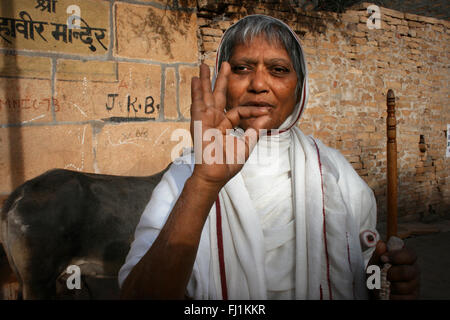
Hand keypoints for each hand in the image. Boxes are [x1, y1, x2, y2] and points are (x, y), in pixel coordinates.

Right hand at [189, 63, 271, 186]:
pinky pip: (197, 104)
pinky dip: (196, 91)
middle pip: (218, 96)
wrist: (215, 175)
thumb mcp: (246, 146)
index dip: (251, 110)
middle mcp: (214, 121)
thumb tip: (266, 117)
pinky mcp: (198, 122)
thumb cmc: (228, 165)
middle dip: (221, 81)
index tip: (266, 111)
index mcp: (224, 126)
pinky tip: (195, 79)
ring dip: (206, 81)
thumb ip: (254, 131)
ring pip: (206, 96)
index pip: (238, 111)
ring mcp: (205, 120)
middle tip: (225, 65)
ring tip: (204, 65)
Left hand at [368, 240, 419, 299]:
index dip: (396, 256)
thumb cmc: (378, 272)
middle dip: (391, 274)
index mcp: (406, 258)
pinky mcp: (413, 296)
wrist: (376, 288)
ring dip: (389, 286)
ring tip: (382, 284)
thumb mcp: (374, 262)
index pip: (410, 254)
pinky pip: (403, 298)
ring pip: (404, 287)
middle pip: (407, 272)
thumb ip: (378, 254)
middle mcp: (414, 270)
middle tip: (382, 274)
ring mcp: (415, 284)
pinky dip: (391, 296)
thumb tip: (381, 244)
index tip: (383, 258)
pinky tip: (388, 292)